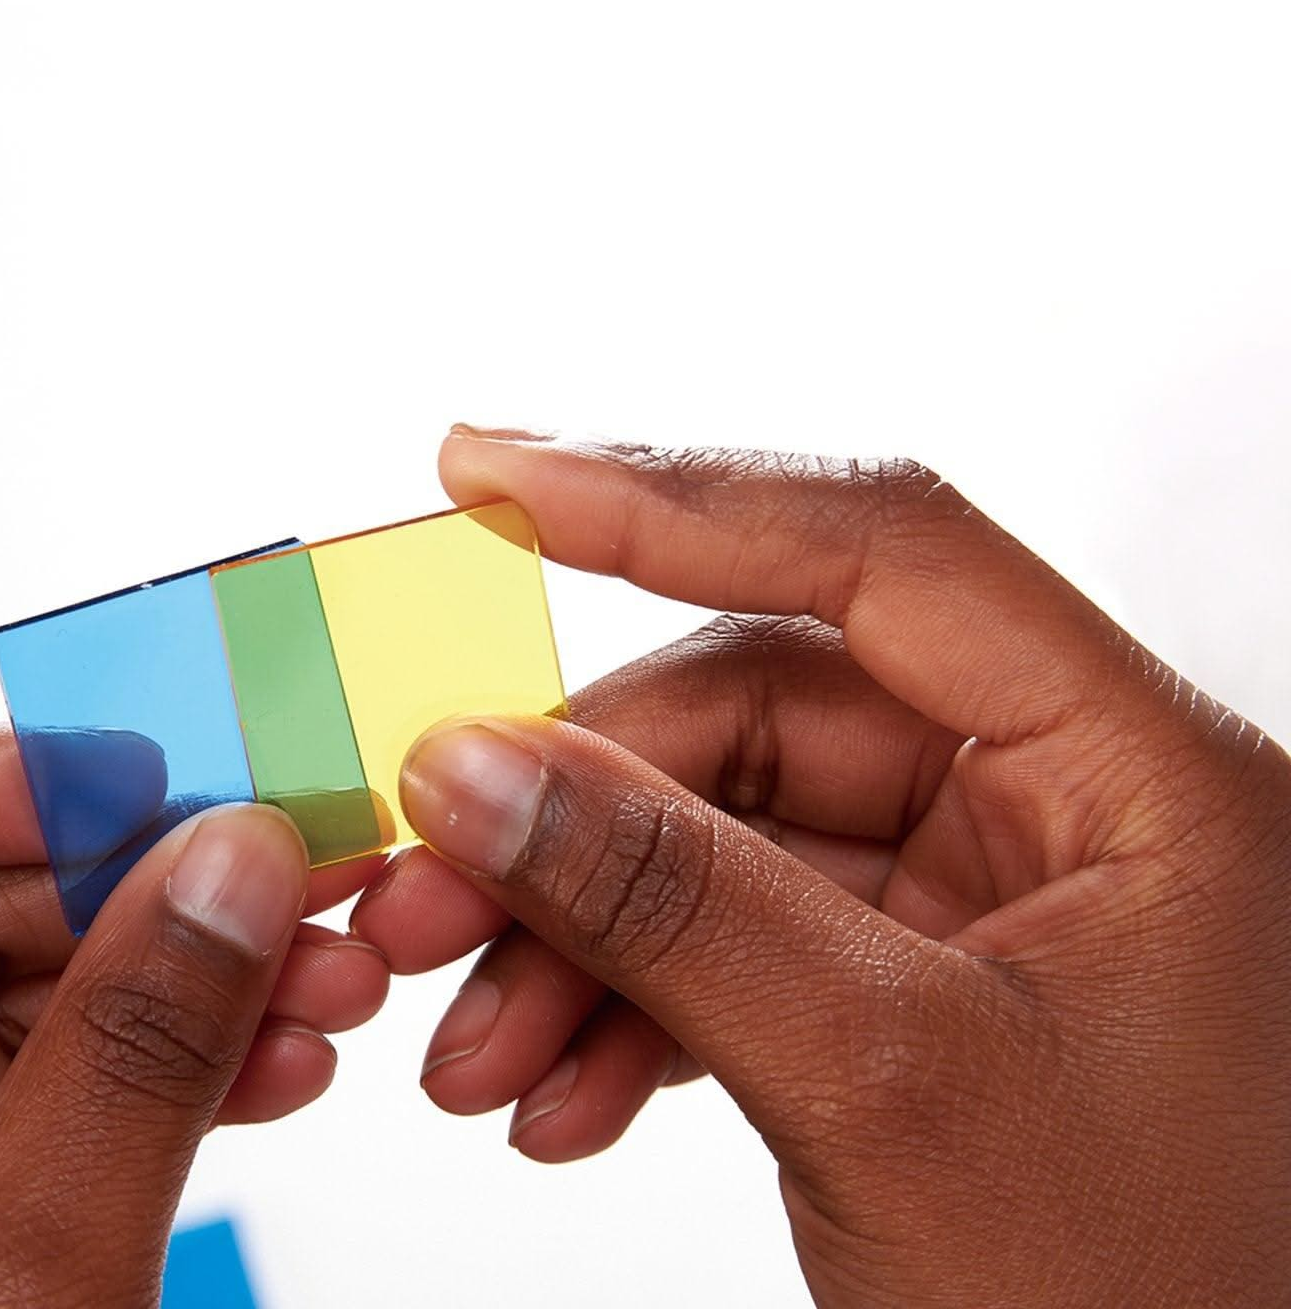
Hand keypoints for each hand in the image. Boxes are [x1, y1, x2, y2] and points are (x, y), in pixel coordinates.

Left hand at [0, 726, 387, 1306]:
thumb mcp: (10, 1303)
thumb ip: (124, 1064)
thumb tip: (237, 851)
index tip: (124, 772)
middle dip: (111, 880)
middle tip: (281, 868)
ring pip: (2, 1002)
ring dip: (170, 965)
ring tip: (331, 976)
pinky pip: (50, 1097)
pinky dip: (170, 1060)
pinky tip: (286, 1056)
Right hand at [354, 430, 1290, 1308]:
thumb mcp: (891, 1094)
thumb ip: (670, 905)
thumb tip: (472, 768)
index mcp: (1142, 773)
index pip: (883, 550)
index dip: (668, 494)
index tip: (489, 476)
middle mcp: (1071, 804)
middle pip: (763, 710)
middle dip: (576, 813)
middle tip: (427, 897)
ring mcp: (998, 898)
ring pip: (728, 832)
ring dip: (581, 931)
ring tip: (479, 1048)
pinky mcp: (932, 990)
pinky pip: (745, 936)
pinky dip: (634, 1001)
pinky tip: (561, 1085)